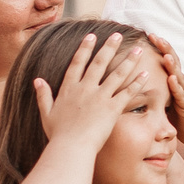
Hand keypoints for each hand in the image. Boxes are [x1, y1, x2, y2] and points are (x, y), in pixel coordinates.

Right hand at [31, 31, 154, 151]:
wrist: (70, 148)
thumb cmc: (58, 135)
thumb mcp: (47, 113)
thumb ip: (43, 95)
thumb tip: (37, 80)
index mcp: (69, 89)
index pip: (78, 63)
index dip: (85, 49)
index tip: (91, 36)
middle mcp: (85, 88)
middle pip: (99, 63)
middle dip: (109, 47)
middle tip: (118, 35)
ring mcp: (99, 97)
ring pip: (117, 74)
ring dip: (129, 60)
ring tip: (139, 50)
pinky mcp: (112, 108)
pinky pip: (127, 92)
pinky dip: (137, 83)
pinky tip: (145, 74)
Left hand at [146, 34, 183, 152]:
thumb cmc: (178, 118)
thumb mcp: (163, 101)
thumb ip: (155, 89)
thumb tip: (135, 82)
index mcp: (173, 82)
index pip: (166, 60)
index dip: (158, 47)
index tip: (148, 35)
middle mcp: (180, 84)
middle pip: (173, 62)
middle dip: (165, 48)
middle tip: (155, 36)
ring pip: (178, 75)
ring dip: (172, 64)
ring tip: (165, 54)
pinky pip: (182, 94)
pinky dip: (176, 85)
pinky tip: (172, 78)